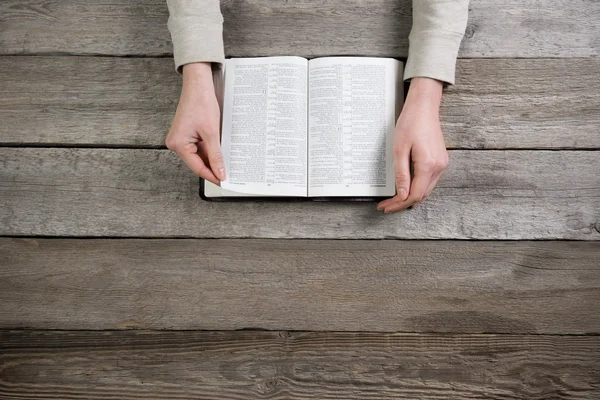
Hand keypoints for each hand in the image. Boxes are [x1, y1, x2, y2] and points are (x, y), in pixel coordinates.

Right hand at [166, 62, 224, 183]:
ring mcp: (180, 138)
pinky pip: (198, 147)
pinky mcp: (186, 134)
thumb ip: (216, 155)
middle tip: (227, 174)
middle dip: (212, 167)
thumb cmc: (201, 103)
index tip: (223, 181)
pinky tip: (219, 153)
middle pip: (197, 162)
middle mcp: (176, 143)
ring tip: (226, 163)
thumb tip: (220, 172)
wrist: (198, 85)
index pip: (197, 167)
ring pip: (198, 155)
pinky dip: (209, 150)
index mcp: (178, 144)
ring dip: (211, 159)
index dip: (211, 175)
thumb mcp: (211, 133)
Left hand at [377, 77, 447, 212]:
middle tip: (386, 206)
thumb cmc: (410, 123)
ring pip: (426, 190)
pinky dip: (417, 188)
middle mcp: (438, 167)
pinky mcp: (440, 161)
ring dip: (410, 197)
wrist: (424, 107)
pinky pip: (429, 181)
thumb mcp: (400, 150)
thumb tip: (402, 195)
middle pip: (421, 196)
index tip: (386, 207)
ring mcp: (442, 164)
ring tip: (393, 200)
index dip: (399, 204)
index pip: (414, 195)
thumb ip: (401, 174)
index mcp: (428, 165)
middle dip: (402, 203)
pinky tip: (406, 188)